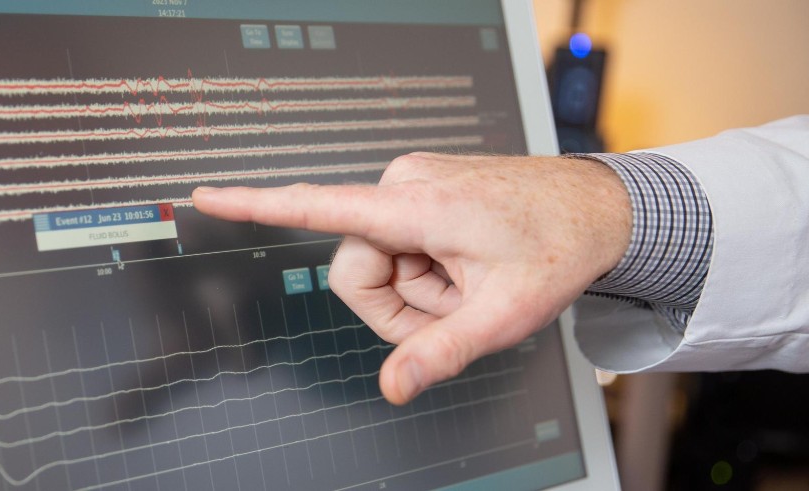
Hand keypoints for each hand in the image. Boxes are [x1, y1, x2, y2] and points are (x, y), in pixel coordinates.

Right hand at [192, 153, 631, 404]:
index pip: (318, 206)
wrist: (600, 208)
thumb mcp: (503, 315)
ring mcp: (412, 184)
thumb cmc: (557, 247)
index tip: (208, 196)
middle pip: (356, 269)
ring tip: (469, 282)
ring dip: (419, 289)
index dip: (256, 206)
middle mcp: (404, 183)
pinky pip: (396, 245)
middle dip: (398, 304)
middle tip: (455, 308)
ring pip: (377, 262)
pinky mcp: (419, 190)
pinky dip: (426, 269)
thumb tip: (391, 387)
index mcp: (416, 205)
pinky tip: (465, 265)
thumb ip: (440, 353)